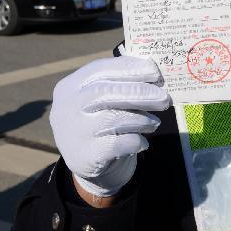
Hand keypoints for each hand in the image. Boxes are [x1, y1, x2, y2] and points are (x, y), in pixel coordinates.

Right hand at [50, 56, 170, 197]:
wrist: (85, 162)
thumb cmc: (97, 120)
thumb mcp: (98, 98)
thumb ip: (118, 83)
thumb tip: (152, 69)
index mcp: (70, 86)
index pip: (99, 69)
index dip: (128, 68)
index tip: (154, 71)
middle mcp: (67, 107)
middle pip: (104, 92)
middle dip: (139, 92)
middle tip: (163, 98)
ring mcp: (75, 132)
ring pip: (113, 119)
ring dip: (141, 119)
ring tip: (155, 122)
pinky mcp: (86, 155)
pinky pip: (118, 144)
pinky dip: (136, 140)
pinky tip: (142, 141)